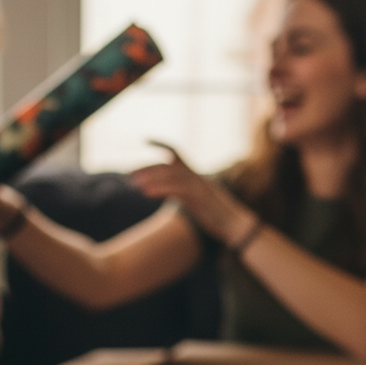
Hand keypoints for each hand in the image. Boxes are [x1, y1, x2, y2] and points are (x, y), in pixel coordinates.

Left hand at [131, 142, 255, 247]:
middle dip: (147, 169)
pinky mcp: (199, 197)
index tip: (146, 139)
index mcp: (196, 175)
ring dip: (150, 178)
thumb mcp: (200, 202)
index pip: (177, 153)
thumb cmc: (218, 216)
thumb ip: (186, 195)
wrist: (236, 225)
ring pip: (170, 175)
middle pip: (168, 166)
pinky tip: (146, 193)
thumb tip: (175, 195)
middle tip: (128, 174)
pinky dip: (160, 189)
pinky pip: (176, 189)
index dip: (162, 144)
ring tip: (133, 184)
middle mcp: (196, 176)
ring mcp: (198, 185)